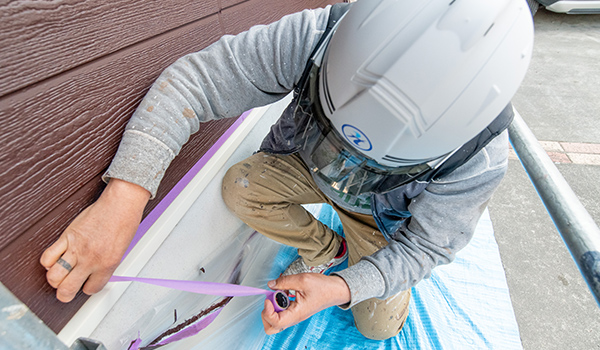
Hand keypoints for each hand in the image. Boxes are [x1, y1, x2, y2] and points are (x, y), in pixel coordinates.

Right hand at [40, 179, 149, 301]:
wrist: (120, 204)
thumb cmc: (124, 223)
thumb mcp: (120, 251)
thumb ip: (105, 266)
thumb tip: (95, 276)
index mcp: (107, 265)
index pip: (91, 289)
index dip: (87, 288)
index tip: (86, 284)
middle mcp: (91, 259)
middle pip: (67, 289)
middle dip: (64, 294)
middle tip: (66, 289)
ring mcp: (77, 248)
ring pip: (54, 276)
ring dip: (55, 279)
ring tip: (60, 274)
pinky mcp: (67, 236)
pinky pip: (48, 256)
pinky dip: (48, 262)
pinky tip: (55, 259)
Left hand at [261, 273, 350, 333]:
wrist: (335, 290)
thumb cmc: (323, 287)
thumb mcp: (302, 280)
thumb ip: (284, 282)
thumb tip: (271, 285)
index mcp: (296, 314)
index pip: (275, 322)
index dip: (267, 310)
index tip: (269, 298)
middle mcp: (294, 318)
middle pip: (271, 326)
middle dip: (266, 313)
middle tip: (272, 298)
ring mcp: (294, 316)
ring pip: (275, 320)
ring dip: (272, 307)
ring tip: (280, 293)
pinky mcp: (294, 311)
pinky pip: (281, 312)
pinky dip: (278, 303)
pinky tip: (284, 292)